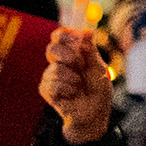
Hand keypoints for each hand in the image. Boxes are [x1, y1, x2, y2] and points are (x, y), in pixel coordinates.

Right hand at [39, 28, 112, 144]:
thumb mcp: (99, 69)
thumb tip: (87, 31)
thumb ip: (91, 51)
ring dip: (71, 78)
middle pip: (52, 48)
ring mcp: (51, 76)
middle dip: (66, 55)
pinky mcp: (46, 90)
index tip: (75, 38)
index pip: (60, 37)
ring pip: (54, 68)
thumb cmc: (98, 91)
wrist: (94, 115)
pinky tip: (72, 95)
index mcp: (73, 54)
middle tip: (78, 64)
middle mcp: (60, 63)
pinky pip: (51, 84)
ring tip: (79, 86)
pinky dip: (66, 89)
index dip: (64, 34)